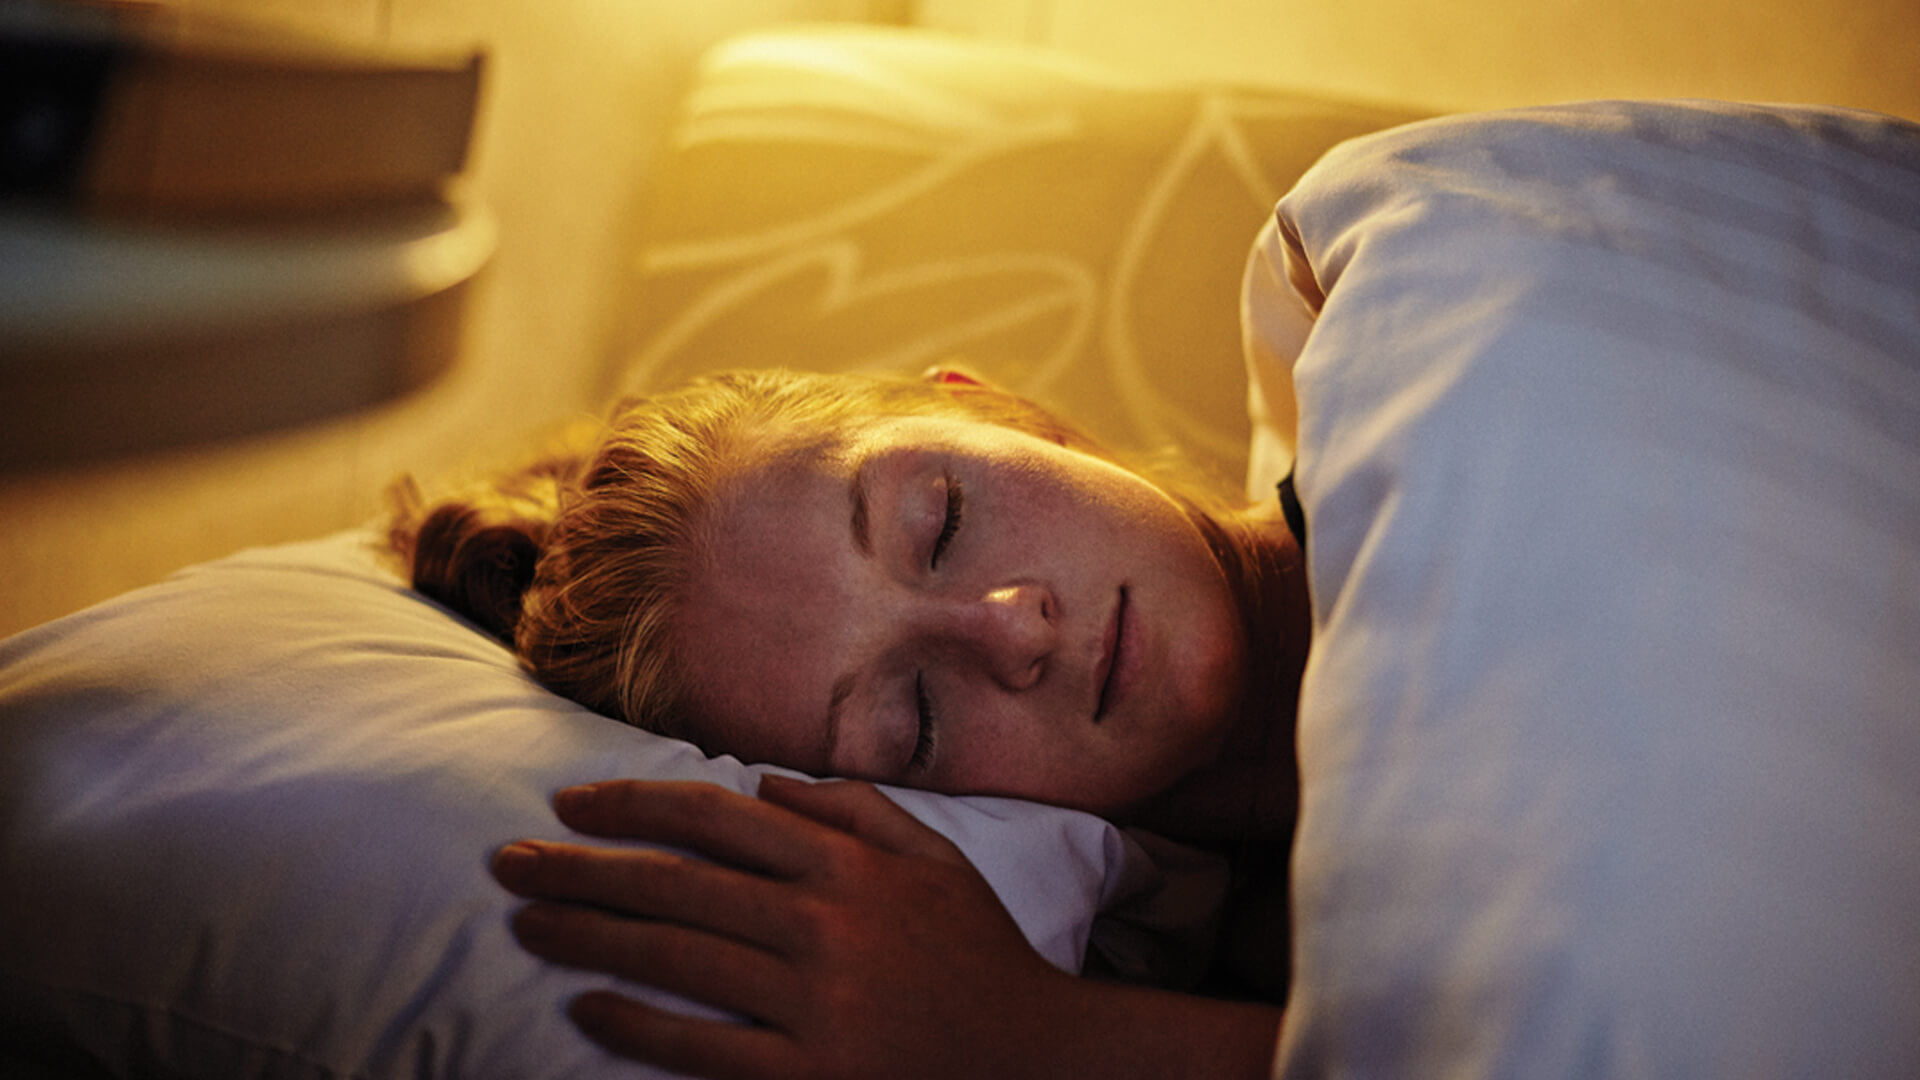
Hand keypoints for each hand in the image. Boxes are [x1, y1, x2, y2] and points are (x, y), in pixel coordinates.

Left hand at [489, 775, 1083, 1078]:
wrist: (1037, 1058)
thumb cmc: (979, 952)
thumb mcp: (934, 858)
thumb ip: (852, 809)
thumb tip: (763, 783)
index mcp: (848, 865)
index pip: (717, 815)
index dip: (634, 803)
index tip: (572, 804)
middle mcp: (824, 925)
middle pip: (675, 885)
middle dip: (580, 869)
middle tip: (508, 864)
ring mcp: (814, 1004)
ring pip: (675, 960)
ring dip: (588, 939)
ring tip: (527, 927)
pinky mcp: (810, 1076)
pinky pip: (702, 1048)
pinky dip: (637, 1026)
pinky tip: (586, 1009)